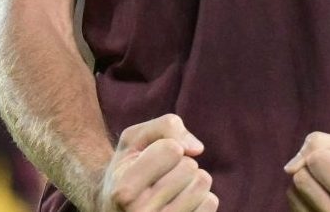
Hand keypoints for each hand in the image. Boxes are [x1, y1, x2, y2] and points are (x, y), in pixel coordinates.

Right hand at [94, 113, 216, 211]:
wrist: (118, 209)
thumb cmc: (128, 168)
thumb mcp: (133, 139)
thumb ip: (165, 127)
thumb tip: (196, 149)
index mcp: (123, 191)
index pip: (172, 150)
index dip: (168, 145)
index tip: (153, 156)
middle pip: (189, 166)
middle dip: (180, 162)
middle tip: (162, 174)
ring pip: (202, 183)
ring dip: (192, 178)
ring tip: (173, 187)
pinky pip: (211, 202)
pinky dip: (201, 195)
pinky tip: (182, 202)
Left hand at [284, 132, 329, 211]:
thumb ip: (322, 145)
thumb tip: (289, 168)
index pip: (318, 161)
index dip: (329, 154)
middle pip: (301, 178)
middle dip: (317, 170)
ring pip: (293, 192)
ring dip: (311, 184)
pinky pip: (293, 204)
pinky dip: (305, 197)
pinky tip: (327, 202)